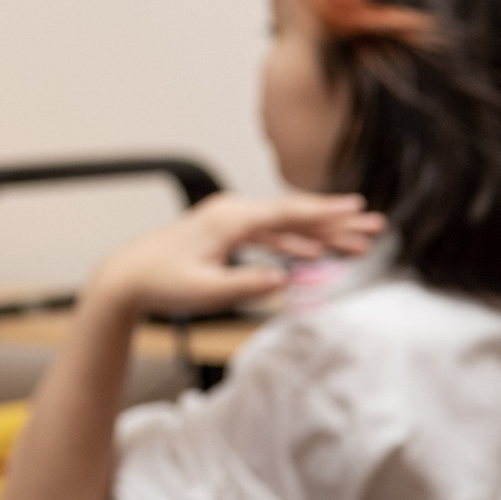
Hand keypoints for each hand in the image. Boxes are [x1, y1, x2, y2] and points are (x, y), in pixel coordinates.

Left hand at [86, 192, 385, 320]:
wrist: (127, 278)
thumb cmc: (161, 282)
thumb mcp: (207, 290)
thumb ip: (248, 284)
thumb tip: (284, 280)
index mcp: (231, 218)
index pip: (289, 212)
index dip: (327, 212)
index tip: (359, 210)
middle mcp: (233, 212)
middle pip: (296, 214)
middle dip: (337, 222)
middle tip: (373, 227)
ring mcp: (230, 221)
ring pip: (287, 226)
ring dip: (321, 236)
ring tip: (355, 245)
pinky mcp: (227, 233)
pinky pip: (272, 235)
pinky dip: (297, 243)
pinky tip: (317, 252)